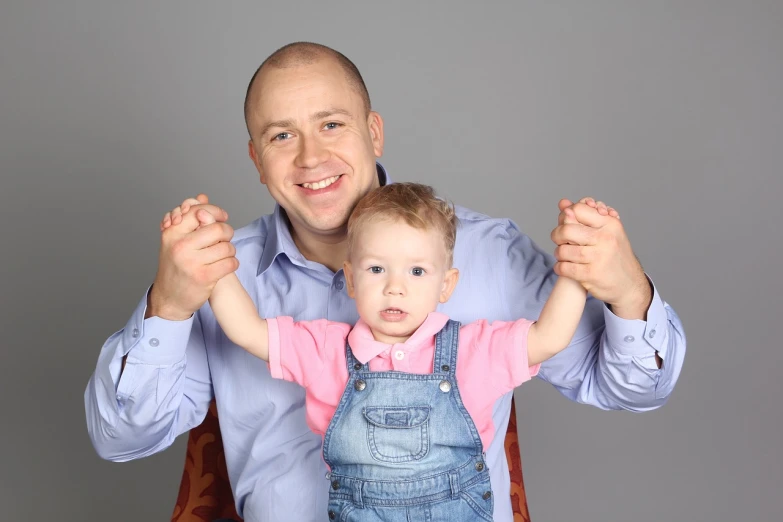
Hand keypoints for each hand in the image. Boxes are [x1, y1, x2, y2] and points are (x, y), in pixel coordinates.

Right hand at [147, 194, 236, 320]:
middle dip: (227, 232)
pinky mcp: (204, 277)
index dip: (215, 211)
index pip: (200, 211)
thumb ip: (190, 218)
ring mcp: (192, 262)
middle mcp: (180, 245)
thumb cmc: (175, 266)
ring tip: (224, 254)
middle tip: (225, 238)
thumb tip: (202, 196)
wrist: (169, 297)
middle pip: (217, 229)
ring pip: (226, 247)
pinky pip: (230, 263)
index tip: (222, 217)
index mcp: (172, 232)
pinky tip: (226, 265)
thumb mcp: (176, 239)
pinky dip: (232, 263)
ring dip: (230, 251)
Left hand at [551, 197, 650, 318]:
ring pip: (564, 250)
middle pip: (567, 230)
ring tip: (562, 255)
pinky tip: (563, 267)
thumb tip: (562, 203)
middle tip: (558, 240)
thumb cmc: (615, 254)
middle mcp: (606, 239)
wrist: (630, 283)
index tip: (566, 223)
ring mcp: (599, 257)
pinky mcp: (591, 274)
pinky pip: (565, 268)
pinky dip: (560, 267)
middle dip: (557, 235)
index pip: (579, 210)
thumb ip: (585, 217)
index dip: (567, 215)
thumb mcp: (608, 232)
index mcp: (610, 224)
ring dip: (559, 253)